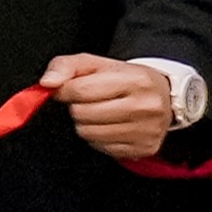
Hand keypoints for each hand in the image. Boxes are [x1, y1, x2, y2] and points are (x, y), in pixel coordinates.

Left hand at [53, 53, 185, 162]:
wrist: (164, 96)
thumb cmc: (124, 78)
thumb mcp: (95, 64)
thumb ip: (64, 67)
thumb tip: (47, 84)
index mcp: (135, 80)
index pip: (80, 90)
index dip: (66, 91)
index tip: (69, 89)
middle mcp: (146, 106)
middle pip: (83, 114)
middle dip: (78, 107)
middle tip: (90, 101)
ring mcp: (147, 130)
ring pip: (89, 133)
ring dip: (86, 124)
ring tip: (101, 113)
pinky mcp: (145, 148)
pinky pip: (102, 148)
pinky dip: (99, 138)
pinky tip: (111, 126)